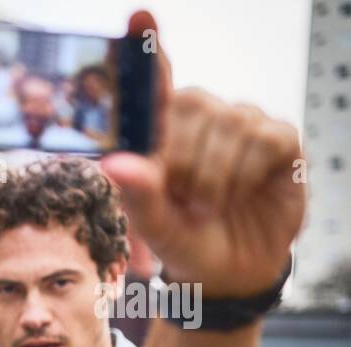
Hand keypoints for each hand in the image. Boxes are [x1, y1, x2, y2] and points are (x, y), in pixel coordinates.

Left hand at [100, 12, 304, 296]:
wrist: (229, 272)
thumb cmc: (183, 240)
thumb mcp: (153, 226)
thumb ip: (137, 194)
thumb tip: (115, 163)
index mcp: (160, 130)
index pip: (152, 80)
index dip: (146, 48)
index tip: (139, 18)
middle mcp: (200, 115)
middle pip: (188, 108)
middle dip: (181, 163)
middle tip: (183, 200)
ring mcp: (241, 122)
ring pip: (227, 125)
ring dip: (214, 178)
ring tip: (208, 207)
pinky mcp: (279, 137)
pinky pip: (263, 140)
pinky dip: (246, 175)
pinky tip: (243, 192)